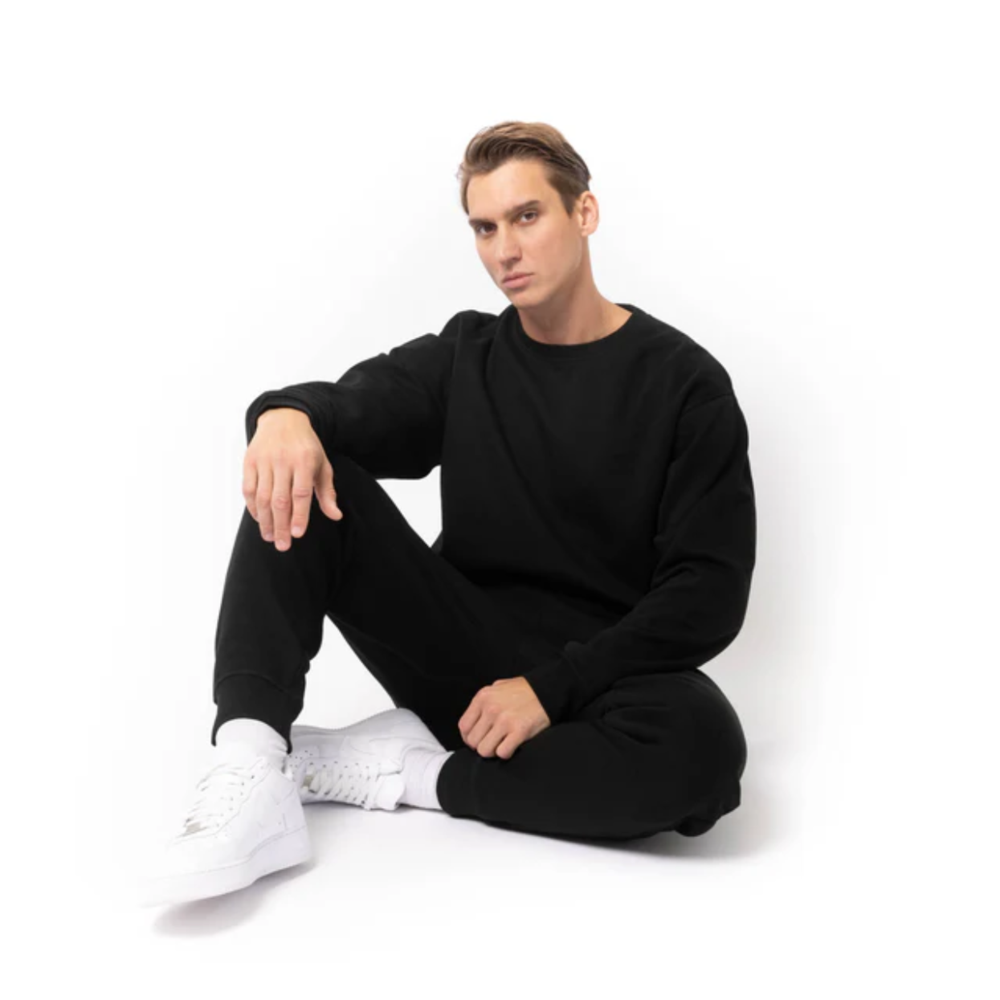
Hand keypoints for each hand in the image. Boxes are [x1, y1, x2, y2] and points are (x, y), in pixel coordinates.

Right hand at [244, 408, 342, 549]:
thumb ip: (327, 492)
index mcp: (304, 461)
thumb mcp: (323, 465)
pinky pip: (248, 489)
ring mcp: (264, 460)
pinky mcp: (249, 461)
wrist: (283, 419)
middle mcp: (283, 460)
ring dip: (265, 521)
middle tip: (282, 545)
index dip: (299, 516)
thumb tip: (336, 516)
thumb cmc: (307, 447)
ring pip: (262, 497)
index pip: (301, 494)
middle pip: (279, 499)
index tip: (298, 535)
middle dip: (281, 525)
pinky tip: (260, 520)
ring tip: (270, 537)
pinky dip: (253, 507)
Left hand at [457, 677, 550, 758]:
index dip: (469, 737)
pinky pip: (502, 753)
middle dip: (482, 745)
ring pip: (484, 750)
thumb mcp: (498, 687)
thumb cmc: (524, 690)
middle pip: (473, 741)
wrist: (548, 690)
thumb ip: (484, 701)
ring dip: (493, 750)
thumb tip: (474, 720)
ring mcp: (504, 721)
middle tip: (493, 742)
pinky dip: (506, 752)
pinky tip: (512, 744)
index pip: (464, 727)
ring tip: (502, 743)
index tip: (478, 739)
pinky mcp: (519, 731)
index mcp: (483, 697)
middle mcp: (491, 709)